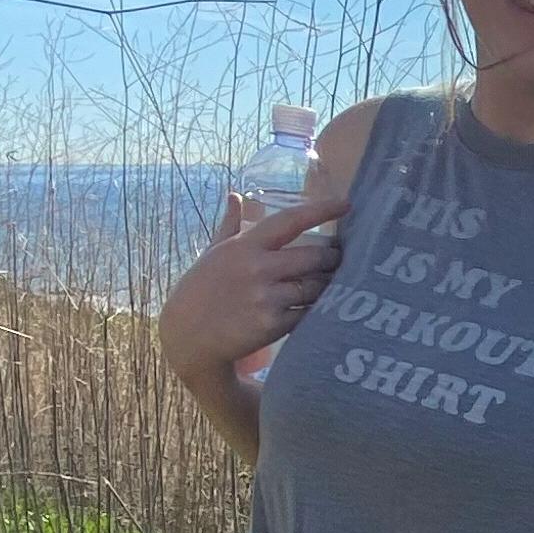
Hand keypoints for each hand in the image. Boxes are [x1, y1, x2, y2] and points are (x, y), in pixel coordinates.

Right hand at [159, 190, 349, 382]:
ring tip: (332, 282)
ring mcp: (266, 298)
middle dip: (333, 258)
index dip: (321, 210)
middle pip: (314, 257)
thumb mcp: (212, 253)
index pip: (290, 221)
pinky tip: (319, 307)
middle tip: (339, 258)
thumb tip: (235, 195)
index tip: (346, 204)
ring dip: (328, 285)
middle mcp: (257, 268)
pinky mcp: (272, 325)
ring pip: (315, 286)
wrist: (187, 337)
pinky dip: (316, 309)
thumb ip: (229, 224)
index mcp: (245, 246)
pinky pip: (307, 313)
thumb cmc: (200, 290)